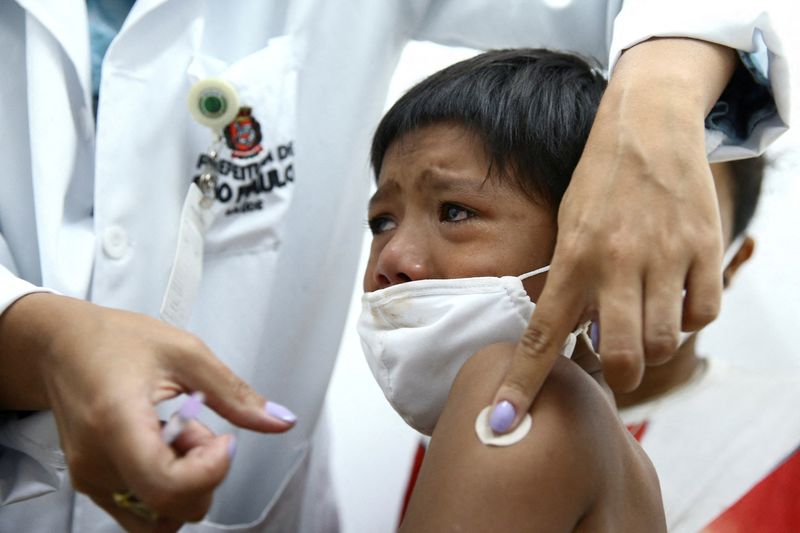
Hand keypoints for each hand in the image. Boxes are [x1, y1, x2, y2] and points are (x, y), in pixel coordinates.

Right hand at [0, 293, 295, 528]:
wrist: (62, 346)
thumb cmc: (112, 341)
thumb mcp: (186, 352)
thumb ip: (235, 393)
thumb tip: (278, 420)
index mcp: (117, 422)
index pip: (166, 486)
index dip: (210, 471)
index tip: (224, 440)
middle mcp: (97, 462)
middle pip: (169, 509)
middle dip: (203, 475)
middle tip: (202, 429)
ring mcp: (91, 479)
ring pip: (159, 515)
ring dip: (186, 480)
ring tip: (180, 433)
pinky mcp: (93, 484)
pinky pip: (143, 506)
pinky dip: (167, 481)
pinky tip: (165, 443)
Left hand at [488, 38, 736, 432]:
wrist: (648, 126)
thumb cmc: (599, 182)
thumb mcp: (567, 227)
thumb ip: (569, 282)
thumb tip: (572, 337)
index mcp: (572, 257)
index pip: (541, 335)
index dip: (522, 384)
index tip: (503, 422)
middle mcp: (616, 261)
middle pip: (620, 355)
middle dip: (617, 376)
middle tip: (613, 366)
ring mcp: (664, 256)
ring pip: (663, 340)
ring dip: (653, 347)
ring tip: (644, 324)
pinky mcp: (704, 248)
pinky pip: (702, 312)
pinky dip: (689, 318)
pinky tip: (675, 298)